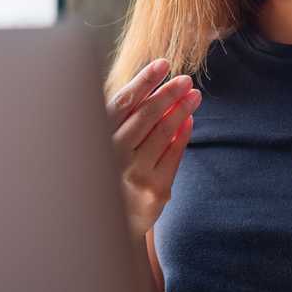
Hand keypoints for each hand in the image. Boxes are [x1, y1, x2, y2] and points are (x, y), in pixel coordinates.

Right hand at [106, 59, 200, 237]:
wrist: (105, 227)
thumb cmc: (105, 175)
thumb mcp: (103, 145)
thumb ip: (121, 120)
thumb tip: (151, 87)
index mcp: (97, 139)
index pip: (123, 103)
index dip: (144, 81)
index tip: (162, 64)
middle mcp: (113, 156)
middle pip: (146, 115)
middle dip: (168, 93)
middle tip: (185, 79)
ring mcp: (135, 174)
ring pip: (164, 133)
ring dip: (181, 109)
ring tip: (194, 95)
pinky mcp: (155, 190)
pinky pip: (174, 155)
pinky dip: (183, 134)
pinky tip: (189, 119)